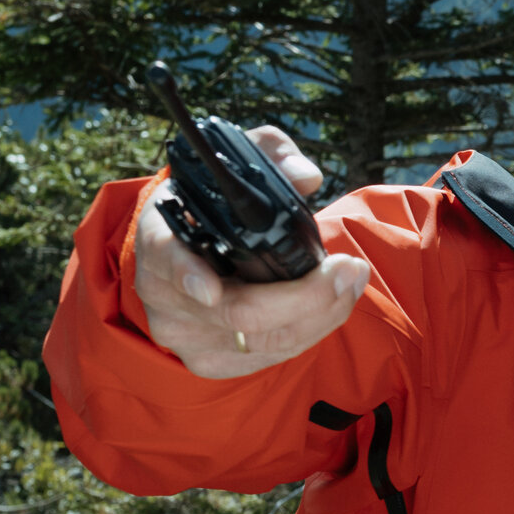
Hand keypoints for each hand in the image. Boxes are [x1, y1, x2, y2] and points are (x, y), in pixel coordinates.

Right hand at [133, 125, 369, 378]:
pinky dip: (314, 328)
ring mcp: (186, 333)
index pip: (166, 259)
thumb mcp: (234, 165)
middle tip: (349, 267)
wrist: (188, 251)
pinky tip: (336, 302)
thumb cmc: (215, 204)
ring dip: (322, 312)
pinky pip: (274, 354)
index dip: (187, 276)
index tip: (212, 288)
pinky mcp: (214, 360)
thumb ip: (270, 153)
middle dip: (305, 294)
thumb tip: (305, 175)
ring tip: (354, 278)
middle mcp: (165, 293)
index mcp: (160, 238)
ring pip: (265, 340)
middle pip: (237, 312)